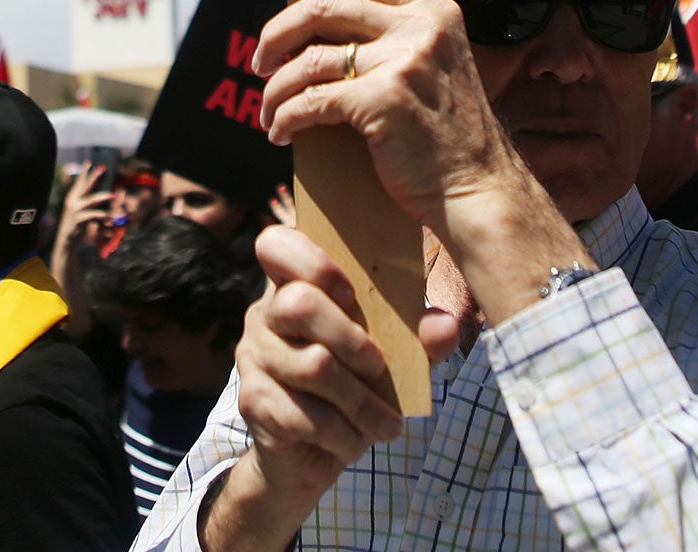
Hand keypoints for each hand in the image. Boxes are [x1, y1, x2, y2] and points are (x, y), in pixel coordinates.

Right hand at [52, 163, 111, 258]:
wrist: (66, 242)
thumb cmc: (76, 224)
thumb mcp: (81, 210)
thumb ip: (89, 201)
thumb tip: (103, 192)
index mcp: (72, 197)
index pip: (79, 181)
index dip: (84, 171)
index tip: (89, 161)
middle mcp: (72, 201)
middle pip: (85, 186)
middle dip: (94, 176)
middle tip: (102, 167)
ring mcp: (74, 210)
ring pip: (91, 200)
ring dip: (103, 196)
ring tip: (113, 195)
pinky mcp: (78, 220)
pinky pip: (93, 215)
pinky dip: (103, 215)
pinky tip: (110, 216)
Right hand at [220, 227, 457, 526]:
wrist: (310, 454)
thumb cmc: (354, 386)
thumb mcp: (391, 357)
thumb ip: (418, 337)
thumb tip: (445, 326)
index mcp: (293, 285)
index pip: (276, 243)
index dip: (311, 260)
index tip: (351, 294)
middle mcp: (264, 315)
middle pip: (299, 303)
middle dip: (352, 339)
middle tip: (379, 368)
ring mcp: (253, 358)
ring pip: (312, 365)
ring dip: (360, 400)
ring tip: (385, 422)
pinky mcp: (252, 403)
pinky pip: (304, 415)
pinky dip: (344, 434)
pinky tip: (357, 440)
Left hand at [250, 0, 523, 231]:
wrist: (478, 188)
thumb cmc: (446, 133)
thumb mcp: (434, 62)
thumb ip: (392, 32)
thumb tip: (318, 16)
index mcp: (432, 10)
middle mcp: (421, 27)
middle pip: (323, 4)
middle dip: (276, 31)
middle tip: (261, 60)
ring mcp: (404, 61)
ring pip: (310, 58)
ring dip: (276, 87)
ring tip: (269, 109)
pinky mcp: (384, 100)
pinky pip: (311, 100)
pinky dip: (285, 116)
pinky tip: (281, 132)